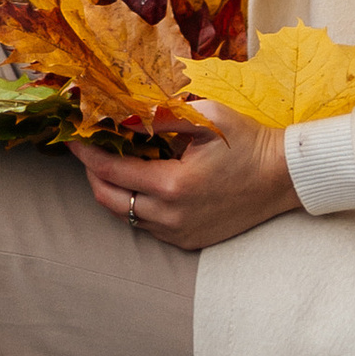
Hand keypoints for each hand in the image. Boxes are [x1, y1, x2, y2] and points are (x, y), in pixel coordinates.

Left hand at [72, 109, 297, 252]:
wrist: (283, 177)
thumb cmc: (248, 141)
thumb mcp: (206, 117)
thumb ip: (161, 115)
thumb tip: (122, 114)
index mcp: (172, 185)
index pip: (111, 170)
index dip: (86, 153)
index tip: (71, 137)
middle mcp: (171, 216)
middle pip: (109, 200)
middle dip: (92, 174)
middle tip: (88, 150)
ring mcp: (179, 233)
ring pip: (126, 216)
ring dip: (113, 190)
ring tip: (112, 163)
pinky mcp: (189, 241)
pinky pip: (147, 226)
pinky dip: (135, 205)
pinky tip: (141, 183)